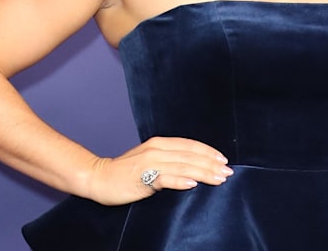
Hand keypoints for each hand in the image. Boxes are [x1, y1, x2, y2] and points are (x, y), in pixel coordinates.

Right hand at [85, 137, 233, 204]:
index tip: (224, 160)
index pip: (190, 146)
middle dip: (211, 164)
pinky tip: (193, 184)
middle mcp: (157, 149)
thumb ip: (169, 160)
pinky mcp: (143, 177)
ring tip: (219, 179)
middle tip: (228, 172)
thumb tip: (192, 167)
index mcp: (159, 143)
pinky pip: (165, 178)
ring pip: (183, 167)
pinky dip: (180, 181)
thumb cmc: (125, 172)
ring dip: (203, 173)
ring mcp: (150, 162)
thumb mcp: (150, 160)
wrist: (99, 177)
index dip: (209, 152)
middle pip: (190, 156)